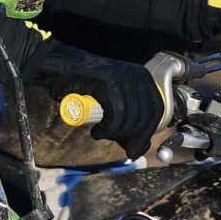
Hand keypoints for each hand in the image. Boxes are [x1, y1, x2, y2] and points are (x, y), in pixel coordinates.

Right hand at [36, 42, 165, 159]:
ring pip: (131, 117)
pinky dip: (108, 129)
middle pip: (146, 115)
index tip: (134, 147)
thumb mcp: (113, 105)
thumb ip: (127, 124)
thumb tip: (139, 149)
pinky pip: (117, 113)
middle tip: (114, 140)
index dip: (148, 132)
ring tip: (101, 134)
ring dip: (115, 133)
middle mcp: (138, 75)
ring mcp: (125, 76)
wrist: (63, 69)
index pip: (157, 110)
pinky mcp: (110, 80)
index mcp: (144, 78)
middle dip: (131, 135)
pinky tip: (98, 132)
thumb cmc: (87, 88)